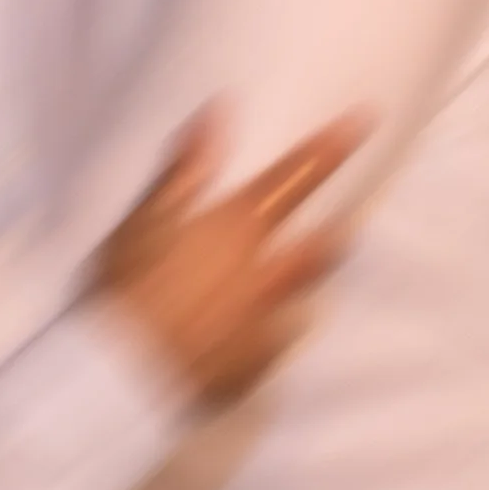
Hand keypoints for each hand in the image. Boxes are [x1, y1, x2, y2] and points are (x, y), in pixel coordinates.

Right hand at [96, 107, 366, 404]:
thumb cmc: (126, 290)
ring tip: (296, 288)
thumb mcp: (144, 220)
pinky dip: (266, 337)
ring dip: (302, 289)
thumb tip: (221, 111)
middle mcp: (263, 275)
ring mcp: (262, 327)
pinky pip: (271, 348)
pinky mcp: (251, 370)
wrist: (123, 379)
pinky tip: (250, 340)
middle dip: (336, 233)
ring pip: (301, 302)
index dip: (332, 148)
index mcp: (237, 229)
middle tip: (345, 224)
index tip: (366, 121)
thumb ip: (186, 170)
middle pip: (319, 248)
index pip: (295, 178)